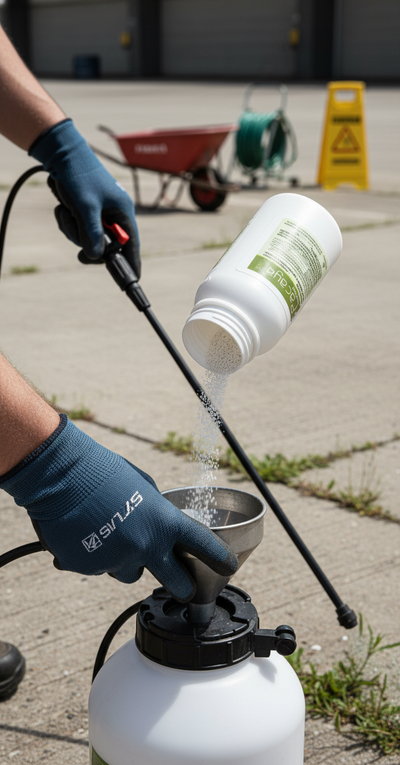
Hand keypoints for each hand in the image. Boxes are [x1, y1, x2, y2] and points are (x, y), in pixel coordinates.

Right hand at [0, 416, 236, 599]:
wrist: (60, 475)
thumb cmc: (102, 472)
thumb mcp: (143, 486)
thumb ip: (157, 514)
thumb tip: (160, 529)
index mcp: (163, 521)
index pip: (203, 545)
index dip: (220, 558)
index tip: (228, 566)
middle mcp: (144, 545)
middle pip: (177, 583)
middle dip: (182, 585)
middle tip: (182, 584)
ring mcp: (116, 560)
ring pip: (130, 574)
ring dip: (128, 562)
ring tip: (111, 534)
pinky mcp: (89, 568)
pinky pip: (99, 568)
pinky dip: (96, 556)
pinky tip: (87, 533)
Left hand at [29, 119, 140, 276]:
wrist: (61, 152)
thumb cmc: (78, 175)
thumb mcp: (86, 207)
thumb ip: (92, 233)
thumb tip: (96, 256)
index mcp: (122, 212)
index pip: (131, 244)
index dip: (132, 262)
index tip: (134, 279)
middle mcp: (114, 213)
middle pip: (105, 244)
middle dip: (87, 242)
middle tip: (77, 248)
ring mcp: (99, 212)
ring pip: (88, 237)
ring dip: (73, 229)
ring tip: (65, 212)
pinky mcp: (86, 210)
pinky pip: (78, 227)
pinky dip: (68, 222)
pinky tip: (62, 208)